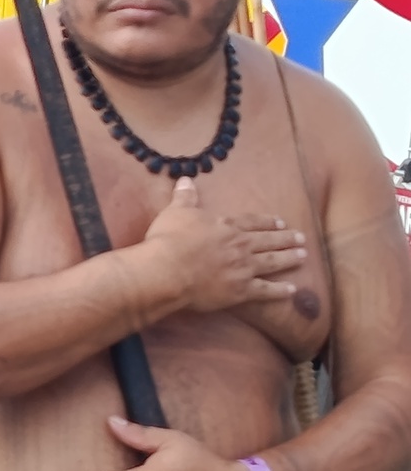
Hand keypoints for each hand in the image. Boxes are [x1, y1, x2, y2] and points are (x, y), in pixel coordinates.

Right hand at [140, 179, 305, 313]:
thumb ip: (185, 197)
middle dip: (286, 238)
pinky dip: (280, 291)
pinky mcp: (241, 291)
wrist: (167, 271)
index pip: (252, 222)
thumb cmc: (169, 240)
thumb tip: (186, 179)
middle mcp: (241, 245)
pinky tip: (293, 291)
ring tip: (303, 256)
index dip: (267, 222)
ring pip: (273, 262)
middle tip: (300, 238)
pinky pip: (266, 291)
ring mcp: (244, 269)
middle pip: (268, 241)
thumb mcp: (176, 212)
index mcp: (227, 227)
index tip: (281, 222)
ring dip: (289, 259)